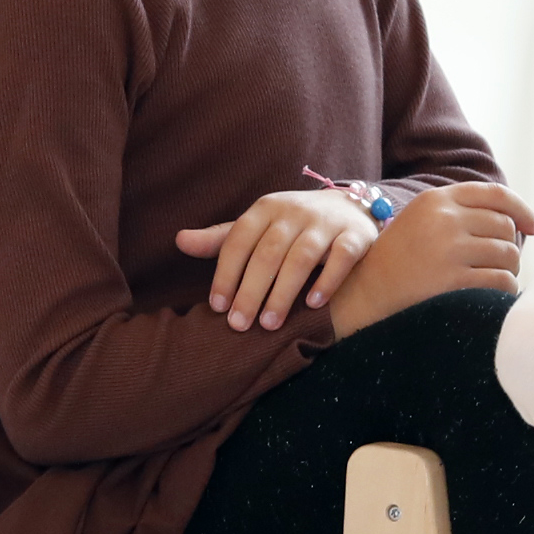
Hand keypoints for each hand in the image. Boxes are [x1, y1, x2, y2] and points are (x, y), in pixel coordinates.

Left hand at [175, 188, 381, 331]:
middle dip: (251, 291)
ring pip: (302, 257)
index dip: (226, 274)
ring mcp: (326, 222)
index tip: (218, 307)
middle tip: (239, 326)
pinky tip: (313, 305)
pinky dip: (327, 281)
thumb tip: (179, 240)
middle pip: (268, 253)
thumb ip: (222, 239)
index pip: (239, 240)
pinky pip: (341, 257)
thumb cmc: (292, 226)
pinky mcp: (355, 236)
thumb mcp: (257, 228)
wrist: (349, 209)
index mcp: (265, 208)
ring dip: (284, 292)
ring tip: (269, 325)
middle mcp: (294, 212)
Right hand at [321, 180, 533, 336]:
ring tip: (490, 282)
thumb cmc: (396, 262)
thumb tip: (516, 220)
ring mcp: (449, 250)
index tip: (532, 227)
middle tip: (498, 267)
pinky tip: (489, 298)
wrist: (362, 296)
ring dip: (508, 271)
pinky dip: (504, 291)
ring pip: (509, 255)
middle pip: (505, 227)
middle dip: (509, 248)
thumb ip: (459, 213)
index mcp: (436, 200)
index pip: (495, 195)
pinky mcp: (453, 282)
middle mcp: (444, 219)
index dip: (521, 210)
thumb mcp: (420, 222)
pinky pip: (502, 282)